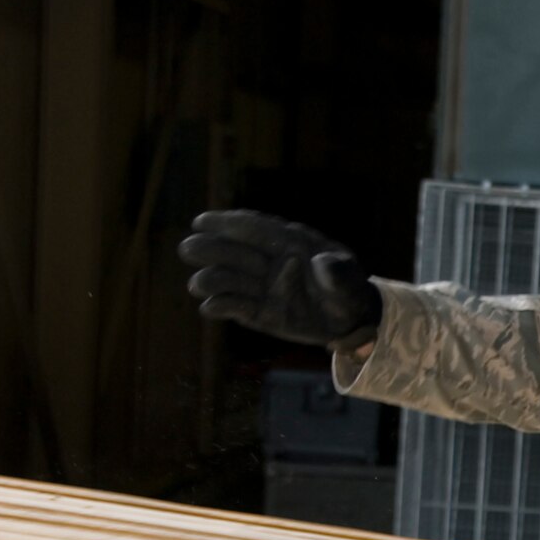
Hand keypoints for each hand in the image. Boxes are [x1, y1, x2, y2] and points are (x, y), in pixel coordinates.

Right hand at [178, 210, 383, 347]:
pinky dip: (222, 306)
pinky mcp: (260, 313)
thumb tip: (320, 263)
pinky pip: (236, 307)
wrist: (350, 319)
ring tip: (198, 284)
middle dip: (211, 248)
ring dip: (212, 279)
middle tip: (188, 249)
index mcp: (289, 243)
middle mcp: (270, 262)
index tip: (202, 221)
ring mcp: (263, 287)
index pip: (255, 228)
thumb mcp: (349, 279)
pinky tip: (211, 307)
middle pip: (233, 251)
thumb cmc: (348, 289)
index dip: (228, 223)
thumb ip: (337, 271)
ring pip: (229, 279)